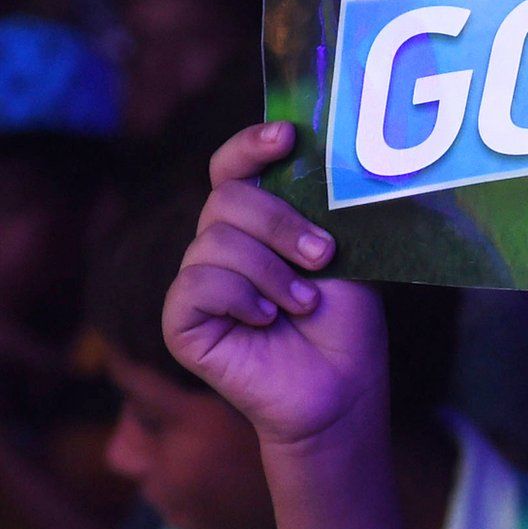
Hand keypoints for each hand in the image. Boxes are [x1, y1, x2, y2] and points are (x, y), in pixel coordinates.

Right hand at [163, 123, 385, 449]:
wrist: (342, 391)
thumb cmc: (345, 325)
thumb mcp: (345, 257)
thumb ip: (320, 212)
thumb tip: (317, 156)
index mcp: (256, 225)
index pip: (232, 169)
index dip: (250, 146)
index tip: (287, 137)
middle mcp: (219, 246)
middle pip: (226, 198)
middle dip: (281, 223)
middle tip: (322, 256)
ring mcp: (196, 283)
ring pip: (215, 242)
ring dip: (272, 272)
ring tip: (303, 304)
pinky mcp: (181, 321)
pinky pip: (198, 284)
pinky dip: (242, 298)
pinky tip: (266, 320)